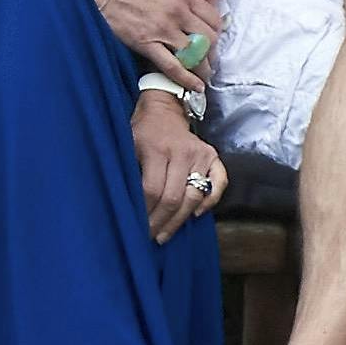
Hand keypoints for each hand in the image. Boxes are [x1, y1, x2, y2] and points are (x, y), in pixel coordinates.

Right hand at [78, 0, 226, 75]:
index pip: (214, 17)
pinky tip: (195, 87)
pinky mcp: (147, 44)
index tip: (213, 38)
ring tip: (204, 74)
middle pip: (209, 38)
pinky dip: (186, 79)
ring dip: (203, 67)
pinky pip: (172, 66)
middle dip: (212, 51)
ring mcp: (163, 30)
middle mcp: (178, 13)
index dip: (217, 31)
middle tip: (209, 58)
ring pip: (195, 54)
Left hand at [131, 93, 229, 243]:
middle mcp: (182, 152)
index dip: (146, 213)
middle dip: (162, 222)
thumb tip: (126, 206)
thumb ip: (130, 173)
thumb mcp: (128, 145)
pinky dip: (210, 202)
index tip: (138, 227)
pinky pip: (218, 184)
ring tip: (166, 234)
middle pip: (174, 197)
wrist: (164, 107)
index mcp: (157, 149)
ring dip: (180, 220)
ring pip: (194, 196)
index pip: (153, 190)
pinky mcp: (213, 156)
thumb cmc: (142, 130)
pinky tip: (196, 215)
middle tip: (151, 237)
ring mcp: (201, 154)